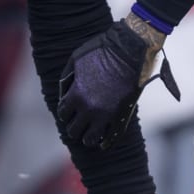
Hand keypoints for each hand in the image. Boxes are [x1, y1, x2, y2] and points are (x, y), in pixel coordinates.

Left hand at [56, 16, 178, 149]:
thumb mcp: (76, 59)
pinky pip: (112, 137)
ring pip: (90, 138)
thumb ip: (67, 78)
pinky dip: (106, 142)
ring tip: (89, 133)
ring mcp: (106, 114)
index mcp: (75, 95)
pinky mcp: (121, 115)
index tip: (69, 110)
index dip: (65, 112)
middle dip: (74, 126)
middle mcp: (88, 109)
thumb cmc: (102, 50)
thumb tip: (64, 92)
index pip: (63, 114)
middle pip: (74, 130)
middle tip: (78, 123)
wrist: (130, 49)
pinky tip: (103, 144)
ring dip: (87, 137)